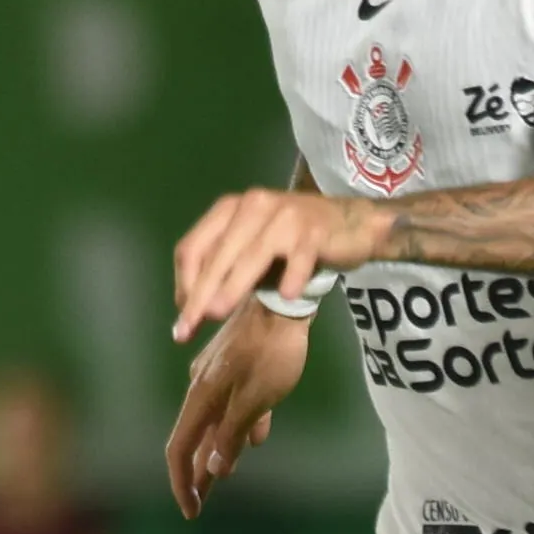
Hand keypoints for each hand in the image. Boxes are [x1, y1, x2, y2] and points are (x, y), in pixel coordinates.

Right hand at [166, 297, 313, 516]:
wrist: (284, 297)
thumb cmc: (273, 350)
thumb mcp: (257, 399)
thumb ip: (233, 433)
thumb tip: (215, 469)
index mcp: (202, 396)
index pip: (180, 448)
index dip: (182, 484)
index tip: (191, 512)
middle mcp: (201, 386)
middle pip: (194, 439)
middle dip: (197, 474)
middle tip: (201, 504)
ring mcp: (216, 373)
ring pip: (214, 421)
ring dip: (219, 450)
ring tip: (226, 474)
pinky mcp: (234, 363)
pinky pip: (233, 403)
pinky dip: (240, 424)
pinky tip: (257, 433)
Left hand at [170, 185, 377, 343]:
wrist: (351, 225)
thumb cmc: (293, 242)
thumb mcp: (252, 251)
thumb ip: (225, 271)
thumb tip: (192, 309)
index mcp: (229, 209)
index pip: (193, 247)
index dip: (184, 284)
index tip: (183, 317)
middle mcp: (252, 206)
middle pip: (217, 255)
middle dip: (200, 294)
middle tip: (188, 328)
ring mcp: (284, 216)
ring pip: (252, 255)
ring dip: (232, 286)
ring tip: (217, 314)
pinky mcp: (314, 230)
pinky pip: (299, 257)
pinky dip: (293, 276)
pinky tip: (288, 295)